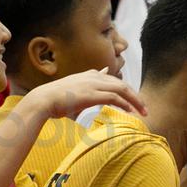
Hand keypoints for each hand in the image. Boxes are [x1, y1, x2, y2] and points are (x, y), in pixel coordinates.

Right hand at [26, 68, 146, 119]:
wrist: (42, 100)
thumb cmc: (53, 100)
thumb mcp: (70, 94)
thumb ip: (81, 94)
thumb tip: (81, 103)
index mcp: (88, 76)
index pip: (112, 79)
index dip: (124, 88)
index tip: (132, 97)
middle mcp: (93, 77)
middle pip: (121, 84)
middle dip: (134, 95)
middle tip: (143, 107)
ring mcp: (93, 84)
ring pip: (122, 89)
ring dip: (135, 100)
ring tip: (143, 111)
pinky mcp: (92, 94)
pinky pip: (115, 98)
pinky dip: (125, 104)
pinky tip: (131, 111)